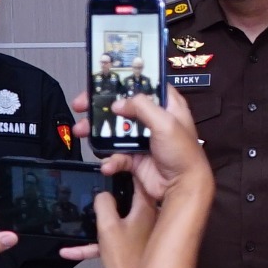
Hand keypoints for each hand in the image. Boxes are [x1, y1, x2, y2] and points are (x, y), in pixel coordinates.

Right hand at [85, 91, 207, 267]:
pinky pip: (116, 155)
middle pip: (122, 107)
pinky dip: (109, 159)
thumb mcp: (166, 123)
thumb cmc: (184, 154)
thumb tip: (120, 103)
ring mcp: (143, 139)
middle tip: (82, 105)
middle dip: (100, 107)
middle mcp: (154, 120)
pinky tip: (108, 164)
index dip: (123, 81)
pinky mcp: (136, 158)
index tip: (103, 80)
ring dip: (97, 132)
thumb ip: (142, 107)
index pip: (143, 85)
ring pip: (114, 130)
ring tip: (82, 131)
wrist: (182, 186)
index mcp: (166, 106)